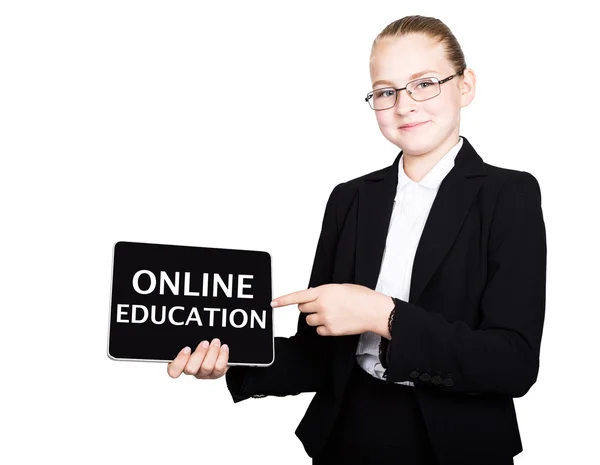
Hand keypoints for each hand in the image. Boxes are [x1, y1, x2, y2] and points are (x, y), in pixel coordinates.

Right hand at [167, 338, 229, 379]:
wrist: (213, 348)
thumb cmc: (196, 341)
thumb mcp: (189, 338)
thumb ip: (185, 338)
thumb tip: (184, 326)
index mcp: (179, 364)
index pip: (173, 371)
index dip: (180, 361)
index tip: (187, 348)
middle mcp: (190, 370)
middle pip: (191, 369)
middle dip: (199, 354)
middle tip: (205, 342)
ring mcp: (202, 373)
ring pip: (206, 367)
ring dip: (212, 352)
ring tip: (216, 341)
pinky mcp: (215, 374)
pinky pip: (219, 368)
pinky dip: (223, 356)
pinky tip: (224, 347)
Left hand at [270, 283, 385, 336]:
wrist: (374, 311)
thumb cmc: (362, 297)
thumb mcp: (341, 288)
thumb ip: (324, 292)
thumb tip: (312, 295)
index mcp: (324, 291)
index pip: (298, 296)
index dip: (283, 300)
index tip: (273, 303)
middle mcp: (322, 304)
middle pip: (302, 309)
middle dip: (308, 307)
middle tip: (321, 306)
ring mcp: (325, 318)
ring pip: (309, 321)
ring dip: (316, 318)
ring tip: (331, 314)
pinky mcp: (330, 330)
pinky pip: (319, 330)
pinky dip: (324, 328)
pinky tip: (336, 322)